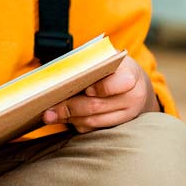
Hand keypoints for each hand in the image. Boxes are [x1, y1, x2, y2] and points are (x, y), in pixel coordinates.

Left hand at [42, 55, 157, 132]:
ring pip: (93, 121)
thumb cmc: (113, 66)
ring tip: (50, 114)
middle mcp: (132, 97)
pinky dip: (76, 123)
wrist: (135, 82)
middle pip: (97, 105)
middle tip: (49, 109)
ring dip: (69, 118)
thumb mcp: (106, 57)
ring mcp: (127, 114)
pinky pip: (93, 128)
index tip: (85, 89)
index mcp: (130, 75)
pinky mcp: (118, 125)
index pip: (117, 84)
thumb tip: (60, 72)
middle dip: (69, 107)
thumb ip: (88, 62)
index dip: (100, 88)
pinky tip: (63, 117)